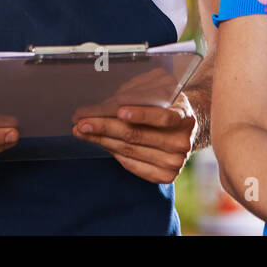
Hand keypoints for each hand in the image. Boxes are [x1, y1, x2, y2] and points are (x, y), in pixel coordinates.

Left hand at [72, 93, 195, 183]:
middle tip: (82, 121)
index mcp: (184, 116)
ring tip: (82, 130)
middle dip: (105, 126)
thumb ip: (141, 92)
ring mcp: (175, 161)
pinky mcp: (165, 176)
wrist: (184, 130)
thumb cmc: (165, 105)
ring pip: (129, 150)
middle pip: (137, 135)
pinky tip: (99, 141)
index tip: (119, 110)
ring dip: (102, 139)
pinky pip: (132, 164)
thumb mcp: (160, 90)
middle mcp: (182, 141)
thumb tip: (110, 100)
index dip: (140, 114)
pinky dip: (113, 151)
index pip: (162, 117)